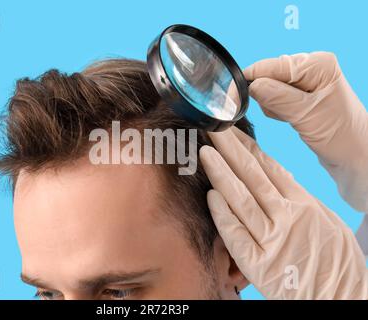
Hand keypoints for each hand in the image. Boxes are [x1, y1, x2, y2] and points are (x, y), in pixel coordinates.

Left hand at [199, 127, 367, 298]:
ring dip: (221, 174)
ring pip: (242, 200)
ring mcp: (273, 239)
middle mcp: (287, 216)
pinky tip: (211, 196)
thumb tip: (276, 176)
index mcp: (302, 202)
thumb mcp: (322, 219)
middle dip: (230, 149)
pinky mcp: (259, 264)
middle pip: (253, 175)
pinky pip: (237, 235)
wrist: (343, 297)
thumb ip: (297, 198)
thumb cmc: (333, 259)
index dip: (247, 147)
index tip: (230, 131)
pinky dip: (223, 215)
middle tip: (212, 128)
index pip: (268, 167)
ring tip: (206, 153)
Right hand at [244, 52, 367, 211]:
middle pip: (267, 75)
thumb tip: (251, 85)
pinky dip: (276, 110)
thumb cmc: (341, 135)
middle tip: (281, 114)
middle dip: (264, 97)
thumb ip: (277, 97)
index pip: (269, 66)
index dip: (248, 82)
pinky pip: (274, 98)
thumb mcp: (306, 115)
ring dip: (271, 106)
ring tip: (291, 118)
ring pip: (268, 88)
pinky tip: (290, 119)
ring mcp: (305, 82)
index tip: (232, 101)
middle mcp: (311, 68)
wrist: (354, 156)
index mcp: (317, 64)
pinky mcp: (300, 95)